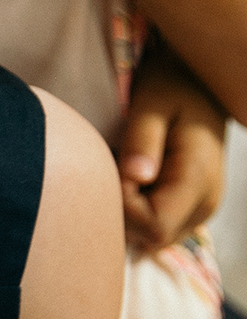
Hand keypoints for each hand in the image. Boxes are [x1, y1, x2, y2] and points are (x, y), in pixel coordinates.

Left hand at [117, 42, 225, 249]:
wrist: (200, 81)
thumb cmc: (172, 84)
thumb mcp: (151, 102)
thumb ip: (141, 140)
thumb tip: (134, 178)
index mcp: (198, 178)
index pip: (153, 225)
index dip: (123, 205)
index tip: (113, 169)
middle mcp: (205, 203)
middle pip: (151, 238)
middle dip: (122, 211)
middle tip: (114, 167)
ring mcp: (201, 209)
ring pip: (153, 237)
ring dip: (129, 211)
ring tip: (125, 168)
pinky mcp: (192, 207)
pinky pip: (159, 225)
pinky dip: (139, 209)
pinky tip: (133, 177)